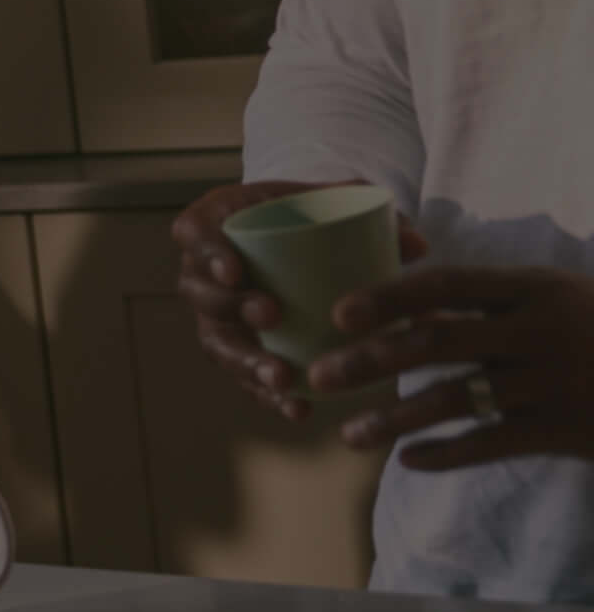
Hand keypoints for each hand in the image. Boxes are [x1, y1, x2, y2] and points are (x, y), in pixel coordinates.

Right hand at [170, 179, 427, 419]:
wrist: (293, 236)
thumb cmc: (305, 213)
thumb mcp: (329, 202)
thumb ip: (373, 215)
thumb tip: (417, 245)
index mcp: (215, 223)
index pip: (195, 235)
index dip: (208, 254)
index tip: (237, 270)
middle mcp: (203, 272)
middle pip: (202, 294)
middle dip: (231, 308)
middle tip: (270, 316)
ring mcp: (215, 314)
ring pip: (218, 343)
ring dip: (246, 363)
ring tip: (282, 377)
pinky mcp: (236, 348)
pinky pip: (242, 376)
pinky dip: (268, 394)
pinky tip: (298, 409)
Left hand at [311, 264, 593, 467]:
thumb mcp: (557, 297)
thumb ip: (493, 300)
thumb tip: (403, 306)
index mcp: (535, 287)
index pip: (447, 286)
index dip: (388, 298)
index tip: (337, 316)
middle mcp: (541, 329)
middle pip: (436, 342)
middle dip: (369, 361)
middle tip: (318, 378)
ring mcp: (555, 381)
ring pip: (454, 400)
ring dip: (393, 419)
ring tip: (350, 436)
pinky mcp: (565, 430)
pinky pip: (489, 443)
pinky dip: (444, 454)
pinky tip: (408, 460)